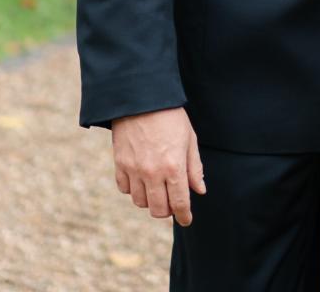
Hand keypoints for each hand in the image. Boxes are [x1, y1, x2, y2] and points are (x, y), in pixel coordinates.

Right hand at [111, 107, 205, 224]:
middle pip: (158, 209)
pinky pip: (124, 189)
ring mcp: (134, 169)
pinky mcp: (120, 163)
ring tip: (156, 189)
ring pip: (140, 202)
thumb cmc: (170, 117)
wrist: (141, 98)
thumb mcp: (189, 139)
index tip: (186, 220)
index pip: (180, 203)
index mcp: (174, 167)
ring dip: (150, 201)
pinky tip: (140, 180)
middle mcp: (153, 173)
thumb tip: (199, 190)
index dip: (184, 216)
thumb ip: (194, 168)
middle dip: (167, 211)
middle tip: (172, 204)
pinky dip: (132, 189)